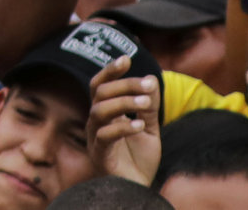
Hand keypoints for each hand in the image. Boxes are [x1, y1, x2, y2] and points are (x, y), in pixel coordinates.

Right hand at [91, 69, 164, 185]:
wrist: (139, 189)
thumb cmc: (140, 161)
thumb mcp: (150, 129)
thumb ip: (149, 108)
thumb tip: (151, 79)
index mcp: (106, 114)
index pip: (100, 85)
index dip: (109, 70)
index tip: (126, 58)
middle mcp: (97, 122)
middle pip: (101, 93)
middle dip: (125, 85)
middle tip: (149, 85)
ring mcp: (96, 137)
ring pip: (100, 110)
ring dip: (124, 102)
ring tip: (147, 104)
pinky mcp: (100, 154)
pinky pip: (106, 134)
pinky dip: (123, 127)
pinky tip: (140, 125)